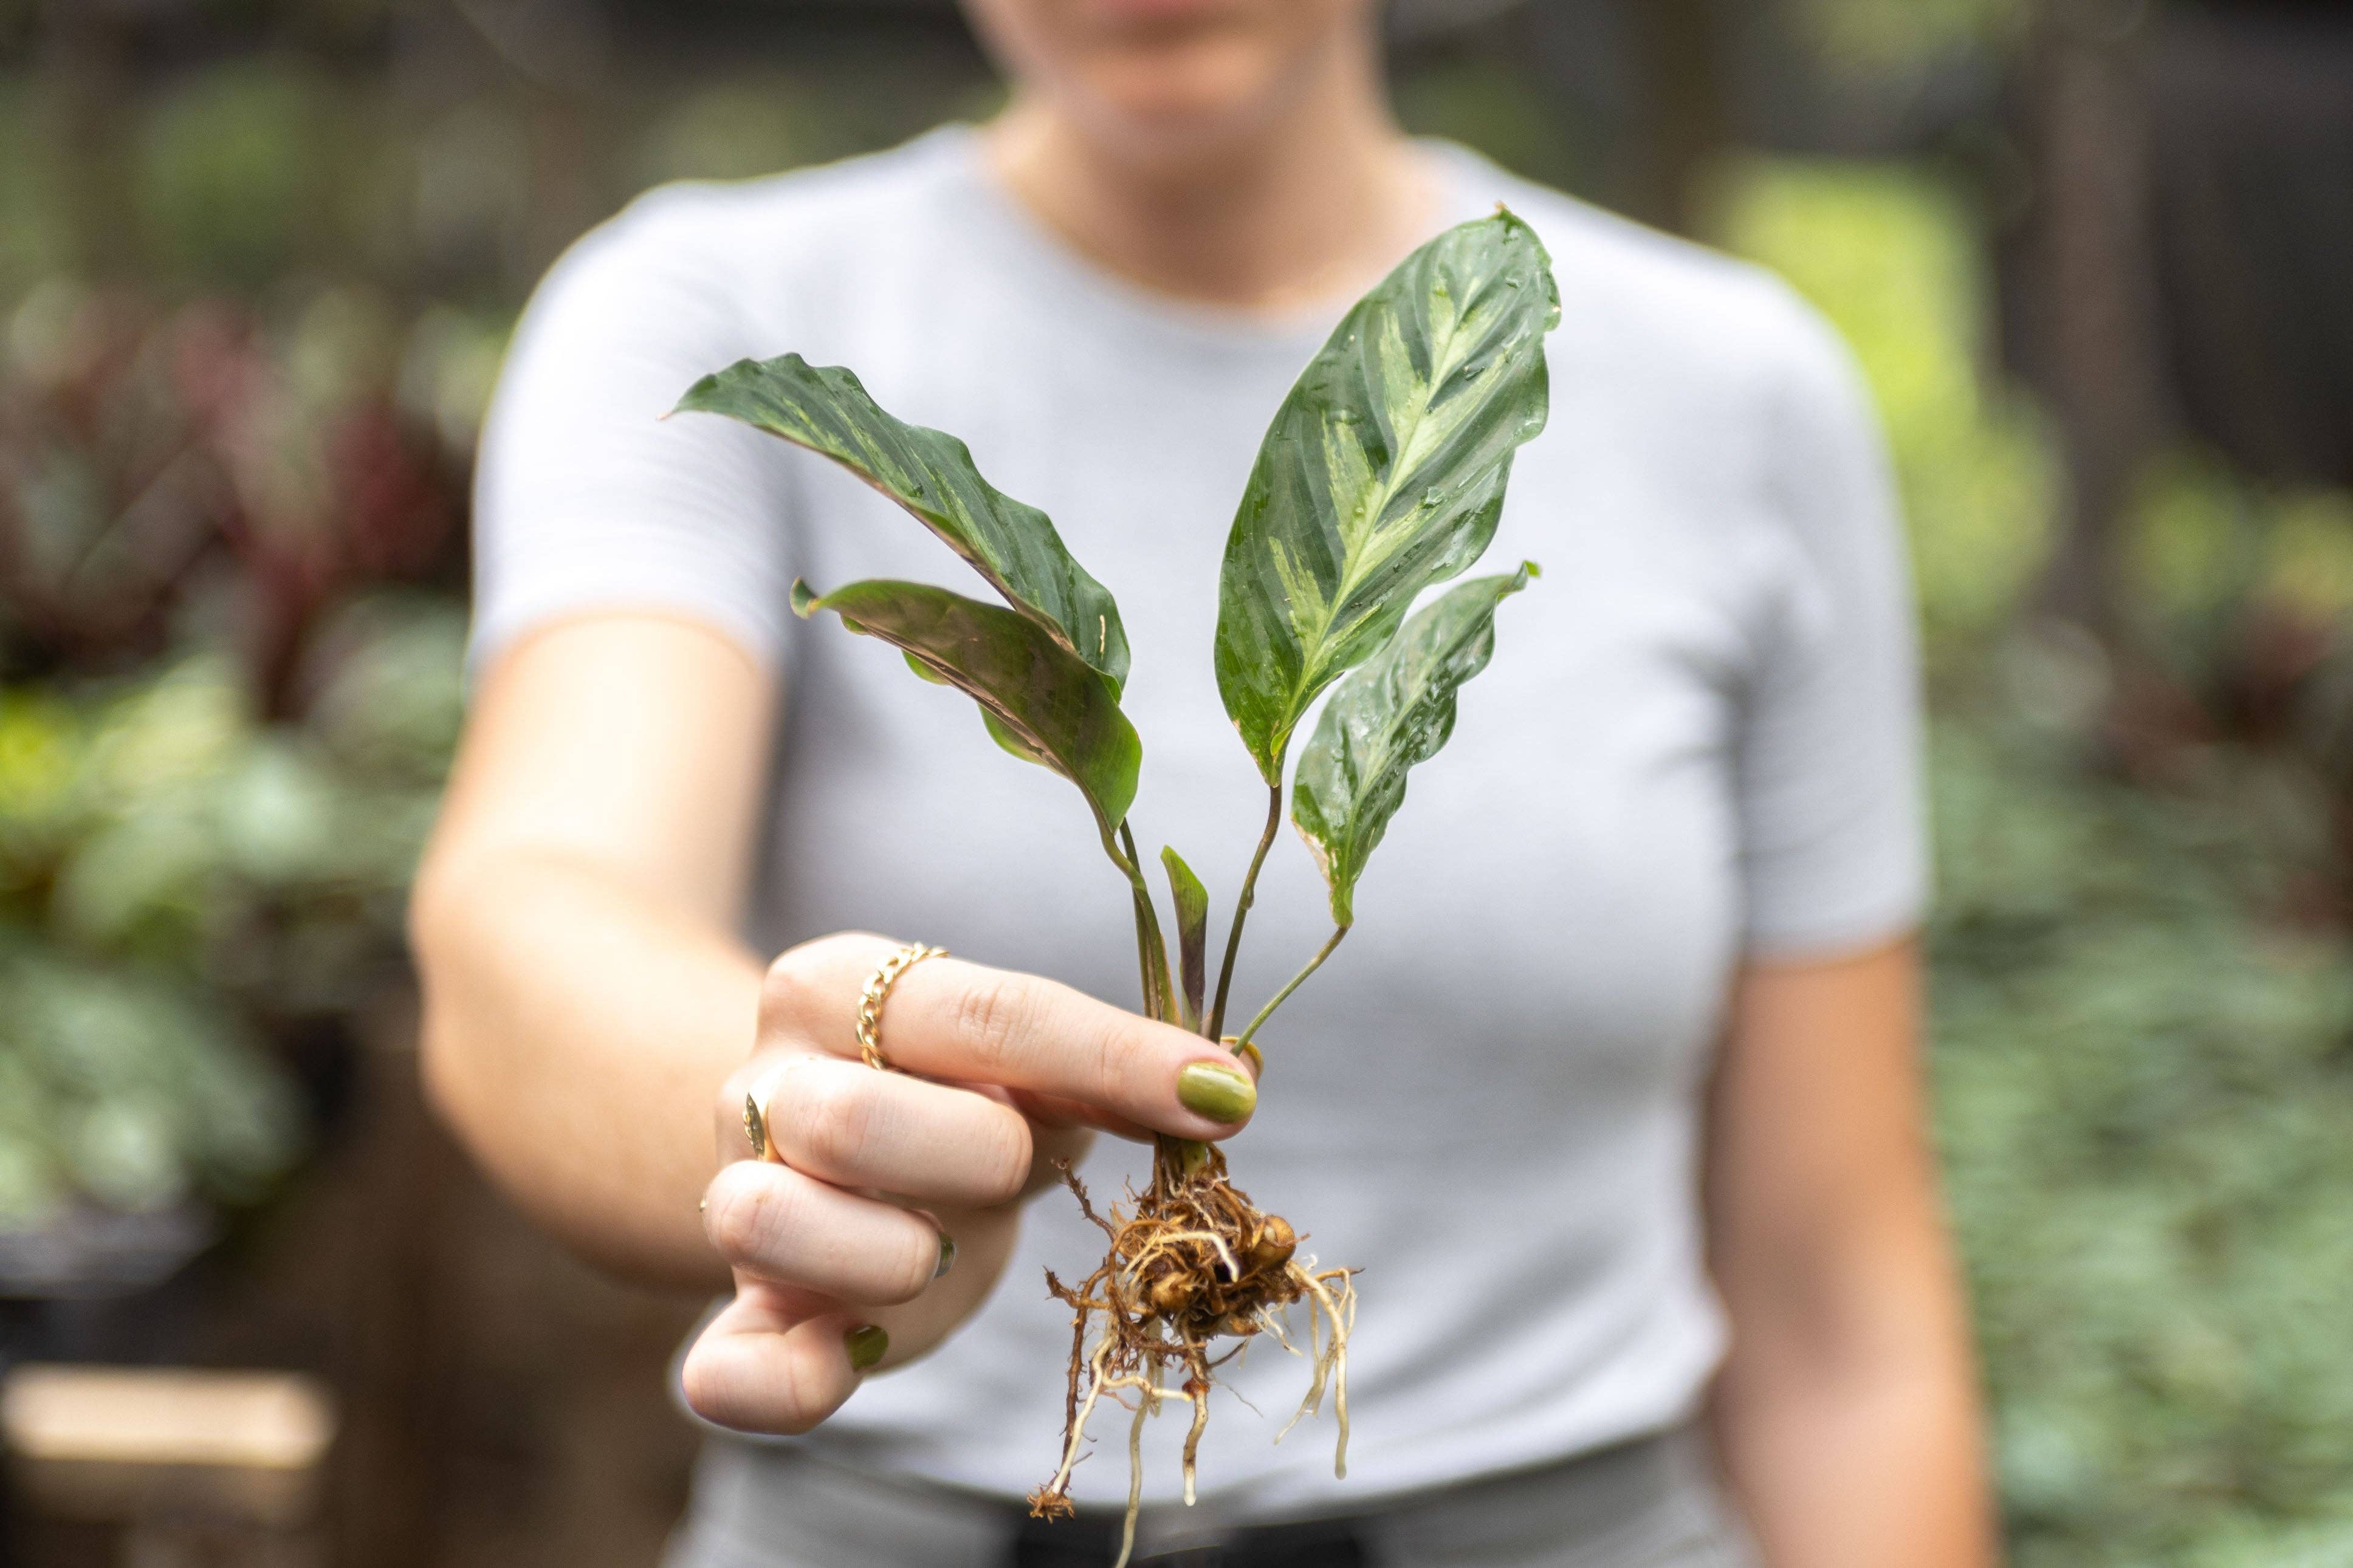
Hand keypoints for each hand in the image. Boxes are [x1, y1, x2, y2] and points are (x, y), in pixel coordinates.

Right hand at [680, 932, 1258, 1434]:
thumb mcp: (1027, 1066)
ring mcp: (736, 1201)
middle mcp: (764, 1084)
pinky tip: (846, 1363)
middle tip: (1009, 1170)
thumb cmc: (959, 1100)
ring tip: (934, 1251)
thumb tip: (1222, 1092)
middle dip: (972, 1153)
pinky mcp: (741, 1320)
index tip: (1221, 1095)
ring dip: (886, 1254)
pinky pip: (726, 1369)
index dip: (1111, 1056)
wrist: (840, 1163)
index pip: (980, 1013)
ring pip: (767, 1221)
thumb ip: (1106, 1073)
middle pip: (850, 1116)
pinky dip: (781, 1383)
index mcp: (836, 988)